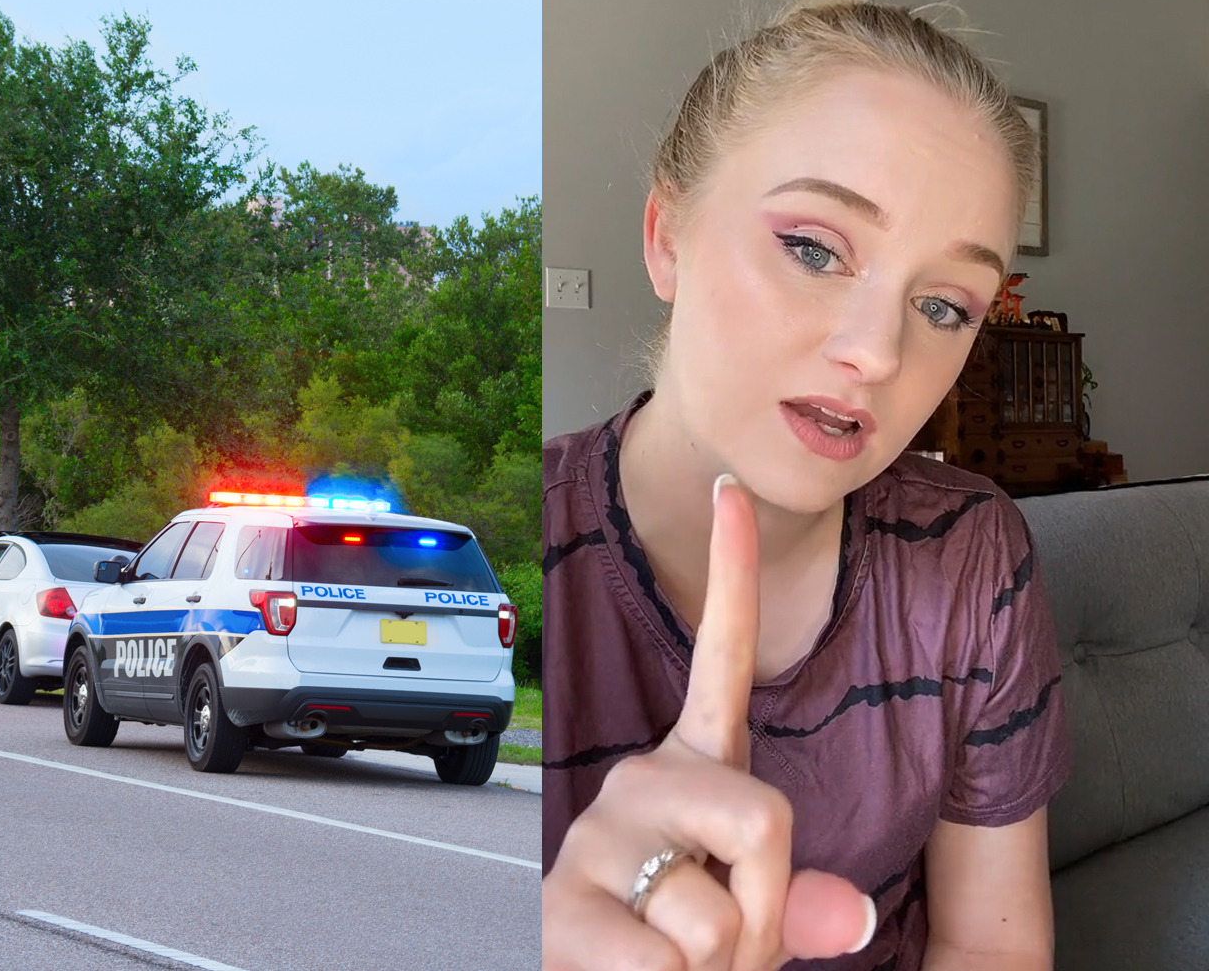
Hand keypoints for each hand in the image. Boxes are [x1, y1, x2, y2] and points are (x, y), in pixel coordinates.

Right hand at [540, 475, 876, 970]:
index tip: (733, 491)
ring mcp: (598, 836)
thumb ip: (810, 906)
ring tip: (675, 955)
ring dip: (723, 961)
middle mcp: (641, 781)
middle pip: (767, 817)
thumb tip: (847, 918)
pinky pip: (673, 957)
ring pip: (723, 910)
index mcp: (696, 765)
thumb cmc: (691, 947)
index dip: (729, 574)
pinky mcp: (567, 903)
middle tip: (730, 935)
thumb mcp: (764, 917)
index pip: (718, 657)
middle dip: (772, 904)